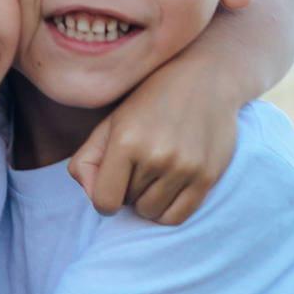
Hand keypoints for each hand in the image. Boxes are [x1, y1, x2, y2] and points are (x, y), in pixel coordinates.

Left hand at [69, 50, 243, 223]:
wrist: (205, 77)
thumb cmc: (149, 102)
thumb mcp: (110, 123)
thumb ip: (87, 161)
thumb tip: (92, 197)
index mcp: (126, 141)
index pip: (104, 201)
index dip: (104, 199)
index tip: (112, 185)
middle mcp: (157, 156)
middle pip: (129, 205)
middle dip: (129, 191)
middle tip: (141, 164)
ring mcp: (185, 167)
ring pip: (152, 213)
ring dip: (149, 200)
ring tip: (155, 173)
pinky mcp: (207, 176)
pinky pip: (177, 217)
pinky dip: (168, 210)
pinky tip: (169, 187)